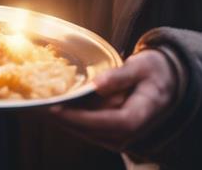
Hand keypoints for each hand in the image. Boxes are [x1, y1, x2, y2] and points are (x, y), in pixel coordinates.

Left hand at [47, 49, 176, 151]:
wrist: (166, 82)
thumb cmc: (154, 70)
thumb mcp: (142, 66)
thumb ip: (121, 76)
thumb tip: (98, 85)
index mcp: (143, 114)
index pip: (112, 122)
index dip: (83, 119)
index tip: (57, 109)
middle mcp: (133, 132)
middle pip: (94, 131)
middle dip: (64, 121)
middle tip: (36, 107)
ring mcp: (123, 136)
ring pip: (88, 134)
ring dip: (63, 123)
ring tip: (38, 108)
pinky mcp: (113, 134)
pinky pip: (89, 131)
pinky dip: (70, 121)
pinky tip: (54, 109)